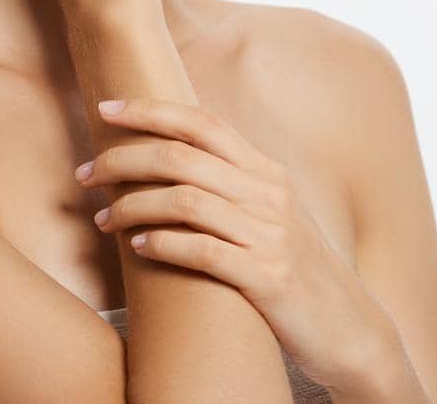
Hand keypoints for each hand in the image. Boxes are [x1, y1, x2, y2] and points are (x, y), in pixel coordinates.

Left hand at [75, 97, 404, 393]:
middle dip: (123, 158)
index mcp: (267, 172)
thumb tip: (172, 160)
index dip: (150, 109)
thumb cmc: (297, 272)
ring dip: (132, 205)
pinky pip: (204, 251)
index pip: (202, 122)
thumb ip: (232, 186)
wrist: (350, 329)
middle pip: (183, 156)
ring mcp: (271, 236)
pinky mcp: (269, 278)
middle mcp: (270, 195)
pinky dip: (165, 244)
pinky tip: (139, 248)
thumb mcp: (271, 217)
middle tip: (86, 175)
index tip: (105, 108)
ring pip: (185, 200)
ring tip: (103, 220)